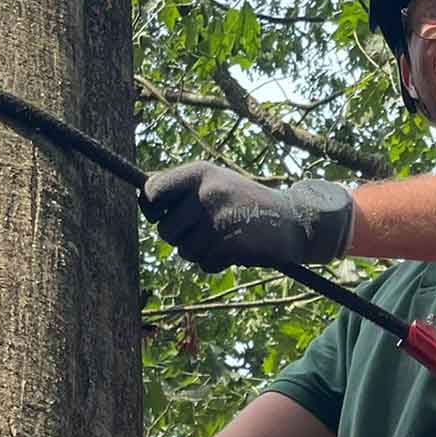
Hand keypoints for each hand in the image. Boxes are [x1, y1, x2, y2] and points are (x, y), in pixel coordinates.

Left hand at [141, 161, 354, 271]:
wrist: (293, 220)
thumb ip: (182, 187)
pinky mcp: (227, 244)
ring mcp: (217, 219)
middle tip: (204, 230)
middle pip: (165, 229)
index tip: (161, 213)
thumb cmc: (247, 202)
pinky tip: (234, 248)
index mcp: (200, 172)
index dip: (151, 207)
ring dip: (200, 251)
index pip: (152, 190)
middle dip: (180, 237)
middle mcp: (206, 192)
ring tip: (223, 237)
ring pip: (183, 250)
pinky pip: (203, 264)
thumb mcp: (216, 183)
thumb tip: (142, 193)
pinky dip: (216, 262)